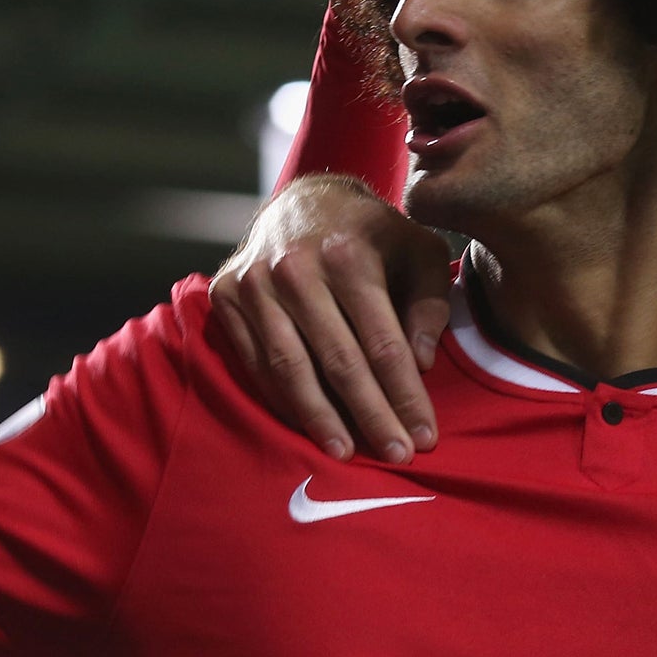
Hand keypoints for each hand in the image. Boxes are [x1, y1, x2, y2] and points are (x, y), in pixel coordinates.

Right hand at [213, 175, 452, 462]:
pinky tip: (307, 424)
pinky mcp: (226, 295)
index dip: (405, 395)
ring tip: (345, 453)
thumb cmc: (373, 234)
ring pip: (290, 368)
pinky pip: (256, 361)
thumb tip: (421, 363)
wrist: (304, 200)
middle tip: (395, 457)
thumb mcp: (419, 251)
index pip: (382, 342)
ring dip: (320, 418)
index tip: (423, 436)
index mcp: (349, 254)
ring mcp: (255, 283)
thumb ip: (430, 303)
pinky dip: (281, 397)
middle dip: (370, 415)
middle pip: (339, 361)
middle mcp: (296, 268)